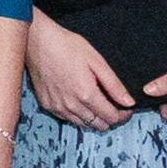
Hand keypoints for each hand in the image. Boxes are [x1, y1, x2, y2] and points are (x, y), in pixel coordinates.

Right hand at [25, 11, 131, 129]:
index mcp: (86, 94)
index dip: (123, 116)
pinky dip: (77, 115)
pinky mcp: (47, 105)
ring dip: (94, 118)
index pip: (111, 118)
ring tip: (97, 103)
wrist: (38, 42)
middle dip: (110, 118)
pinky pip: (67, 119)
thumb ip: (114, 85)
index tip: (126, 109)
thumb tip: (128, 102)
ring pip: (83, 124)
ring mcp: (57, 107)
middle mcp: (71, 106)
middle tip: (113, 106)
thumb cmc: (66, 46)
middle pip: (98, 125)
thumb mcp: (96, 61)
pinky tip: (79, 101)